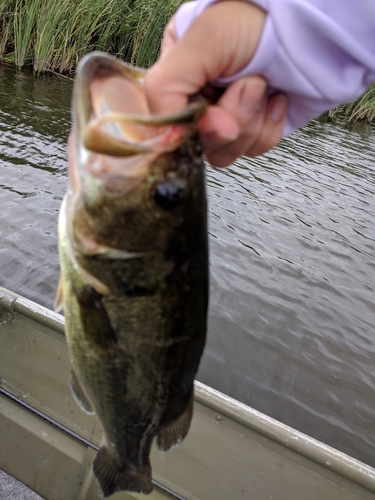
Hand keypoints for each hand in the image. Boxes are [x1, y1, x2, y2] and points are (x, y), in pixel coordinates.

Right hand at [145, 0, 286, 166]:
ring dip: (250, 124)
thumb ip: (167, 88)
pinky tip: (276, 100)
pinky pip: (254, 150)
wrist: (308, 24)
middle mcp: (200, 101)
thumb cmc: (256, 16)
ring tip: (264, 87)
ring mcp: (228, 119)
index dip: (190, 129)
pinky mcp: (255, 130)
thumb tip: (173, 137)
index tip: (212, 116)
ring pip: (225, 153)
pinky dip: (269, 127)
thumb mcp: (202, 42)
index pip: (166, 124)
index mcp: (177, 78)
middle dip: (230, 119)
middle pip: (198, 144)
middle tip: (249, 86)